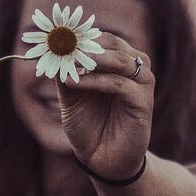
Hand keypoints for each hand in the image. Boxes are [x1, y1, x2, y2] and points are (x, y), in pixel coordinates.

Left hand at [55, 33, 153, 181]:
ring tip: (69, 62)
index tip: (57, 36)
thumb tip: (53, 51)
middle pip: (113, 44)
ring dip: (92, 59)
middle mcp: (135, 69)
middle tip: (62, 46)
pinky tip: (75, 82)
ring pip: (120, 60)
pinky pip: (119, 84)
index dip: (81, 35)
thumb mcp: (71, 97)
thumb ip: (66, 73)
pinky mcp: (143, 102)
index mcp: (119, 63)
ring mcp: (142, 85)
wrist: (102, 160)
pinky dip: (95, 81)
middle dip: (86, 44)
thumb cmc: (89, 126)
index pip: (104, 38)